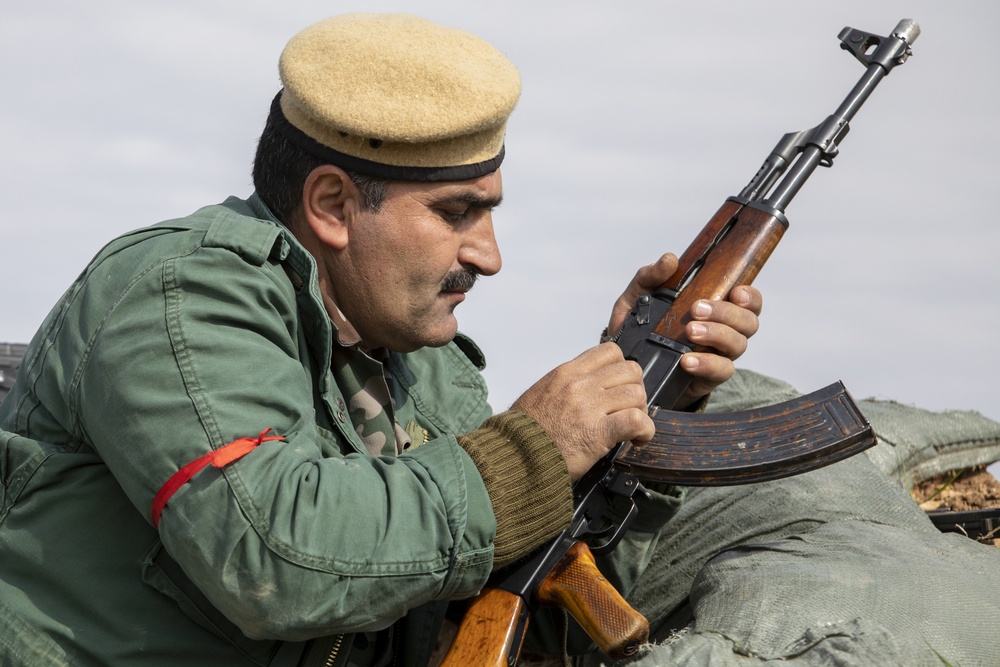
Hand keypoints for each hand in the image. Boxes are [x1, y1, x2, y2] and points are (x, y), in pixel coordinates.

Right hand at [512, 344, 653, 480]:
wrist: (514, 455)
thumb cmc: (525, 430)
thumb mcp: (543, 392)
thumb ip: (568, 384)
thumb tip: (590, 385)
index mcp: (567, 373)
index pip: (610, 351)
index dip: (622, 368)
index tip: (620, 384)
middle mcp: (580, 385)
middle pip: (630, 371)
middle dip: (635, 389)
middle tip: (630, 407)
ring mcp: (590, 407)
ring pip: (636, 394)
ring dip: (640, 411)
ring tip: (632, 427)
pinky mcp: (598, 432)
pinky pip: (636, 421)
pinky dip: (644, 430)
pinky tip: (638, 439)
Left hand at [607, 253, 762, 408]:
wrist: (623, 364)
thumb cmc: (638, 327)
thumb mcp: (637, 297)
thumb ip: (650, 277)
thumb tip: (670, 260)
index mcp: (714, 307)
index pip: (748, 301)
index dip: (750, 296)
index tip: (735, 292)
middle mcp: (723, 331)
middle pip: (748, 322)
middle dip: (727, 313)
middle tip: (697, 310)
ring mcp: (718, 355)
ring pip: (738, 344)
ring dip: (717, 335)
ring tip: (690, 332)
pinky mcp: (708, 377)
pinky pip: (721, 371)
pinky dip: (707, 363)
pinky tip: (687, 360)